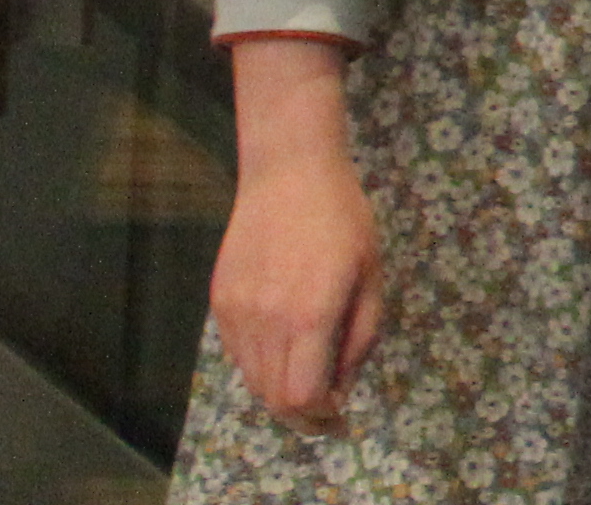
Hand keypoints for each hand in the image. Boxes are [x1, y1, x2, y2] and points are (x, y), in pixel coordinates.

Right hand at [211, 50, 385, 429]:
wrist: (288, 175)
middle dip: (302, 412)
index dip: (320, 415)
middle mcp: (266, 321)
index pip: (302, 396)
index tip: (340, 414)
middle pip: (274, 397)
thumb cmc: (344, 219)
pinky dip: (261, 364)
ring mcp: (236, 313)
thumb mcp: (371, 275)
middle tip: (328, 405)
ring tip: (309, 374)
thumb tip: (342, 385)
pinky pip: (238, 354)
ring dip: (281, 389)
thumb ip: (361, 335)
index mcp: (309, 315)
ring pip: (253, 379)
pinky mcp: (219, 302)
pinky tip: (285, 345)